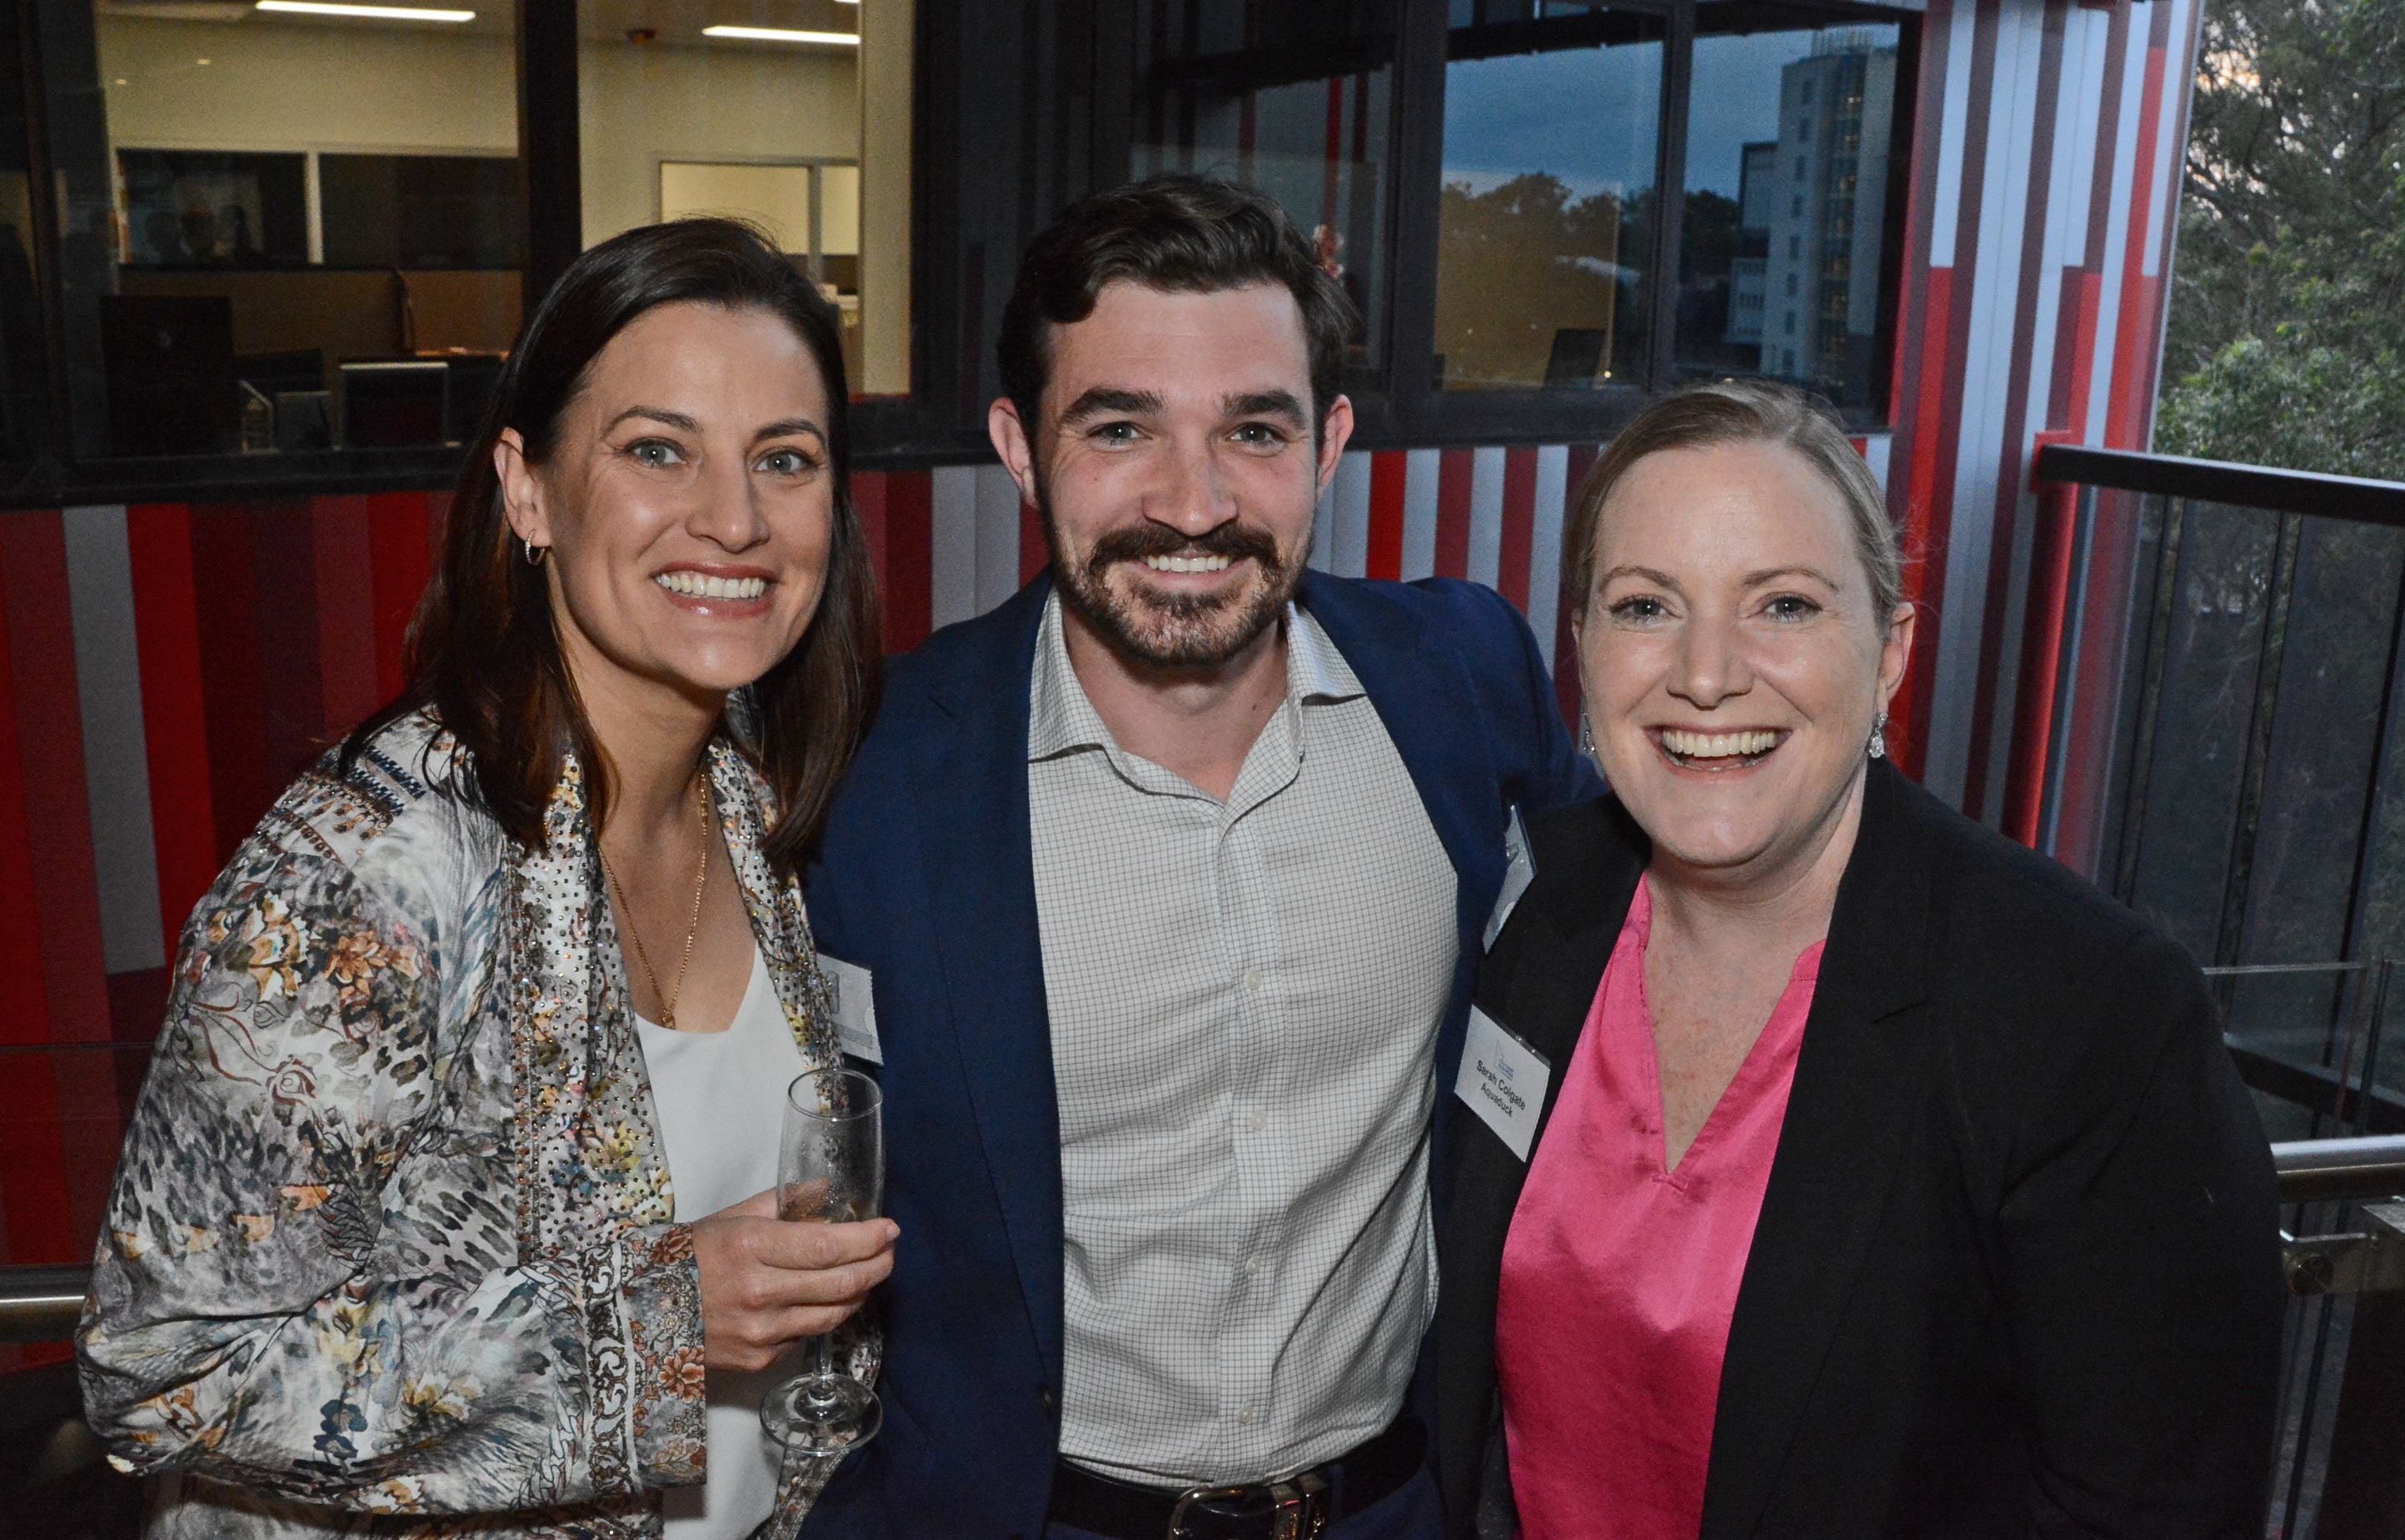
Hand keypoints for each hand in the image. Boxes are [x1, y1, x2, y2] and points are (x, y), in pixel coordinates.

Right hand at [692, 1189, 898, 1371]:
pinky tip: (828, 1300)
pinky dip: (824, 1316)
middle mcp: (758, 1292)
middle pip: (840, 1283)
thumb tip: (828, 1189)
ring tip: (869, 1275)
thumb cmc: (688, 1258)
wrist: (640, 1312)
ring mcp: (760, 1332)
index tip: (889, 1229)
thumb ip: (784, 1202)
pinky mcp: (759, 1361)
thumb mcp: (730, 1217)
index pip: (827, 1246)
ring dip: (860, 1293)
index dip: (867, 1239)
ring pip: (832, 1315)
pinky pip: (806, 1337)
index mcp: (750, 1247)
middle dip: (877, 1266)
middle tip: (889, 1253)